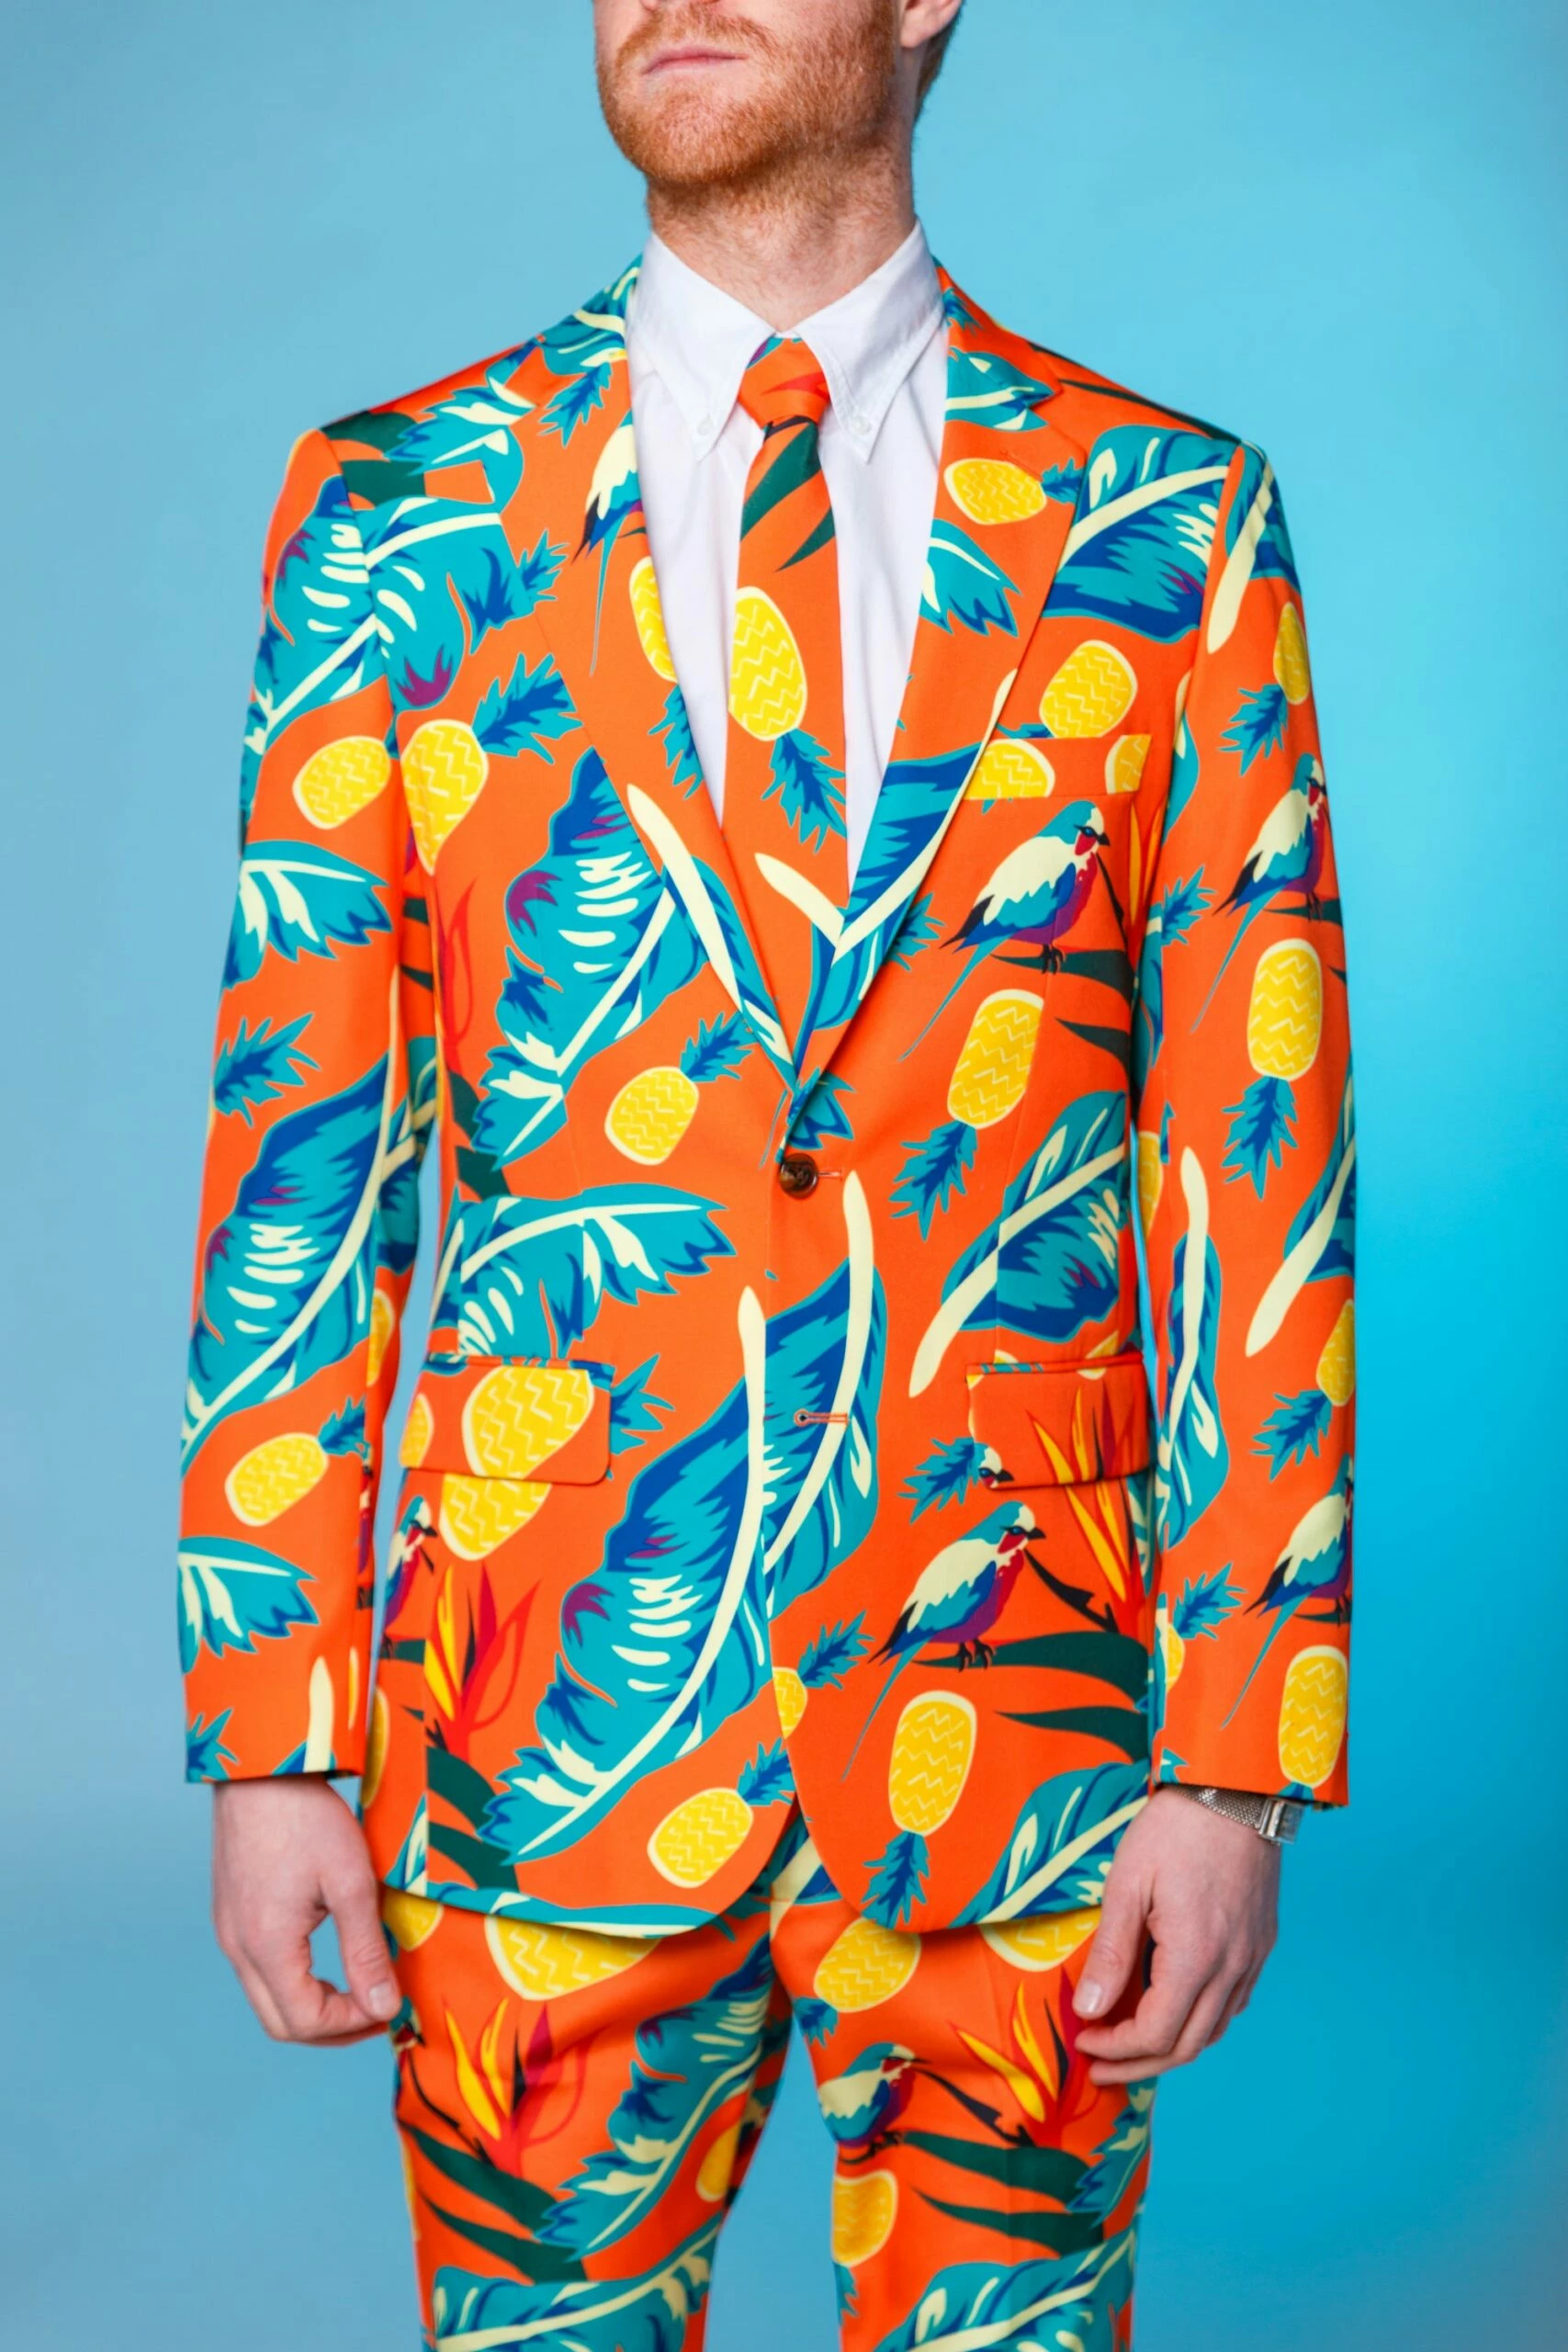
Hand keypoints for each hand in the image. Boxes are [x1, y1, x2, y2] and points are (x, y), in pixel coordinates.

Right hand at [212, 1776, 400, 2043]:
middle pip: (280, 2022)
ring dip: (312, 2005)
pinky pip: (259, 1970)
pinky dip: (294, 1980)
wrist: (261, 1765)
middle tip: (376, 2010)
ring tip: (357, 1987)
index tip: (388, 2006)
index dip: (350, 2025)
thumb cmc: (307, 1816)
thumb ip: (365, 1951)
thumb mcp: (350, 1882)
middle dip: (331, 2028)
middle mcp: (237, 1947)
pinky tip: (326, 1960)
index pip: (303, 2022)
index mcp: (265, 1946)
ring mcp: (228, 1931)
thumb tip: (385, 2006)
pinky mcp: (230, 1913)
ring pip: (267, 1999)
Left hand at [1071, 1787, 1279, 2084]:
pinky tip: (1174, 2007)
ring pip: (1214, 2029)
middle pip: (1187, 2045)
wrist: (1237, 1788)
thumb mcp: (1128, 1884)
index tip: (1084, 2041)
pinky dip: (1200, 2019)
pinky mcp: (1261, 1943)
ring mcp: (1252, 1957)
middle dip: (1138, 2063)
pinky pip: (1233, 2003)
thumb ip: (1110, 1952)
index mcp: (1196, 1957)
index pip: (1155, 2033)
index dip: (1117, 2049)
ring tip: (1131, 2044)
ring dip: (1171, 2045)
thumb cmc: (1176, 1828)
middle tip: (1100, 2066)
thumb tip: (1090, 2009)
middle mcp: (1232, 1968)